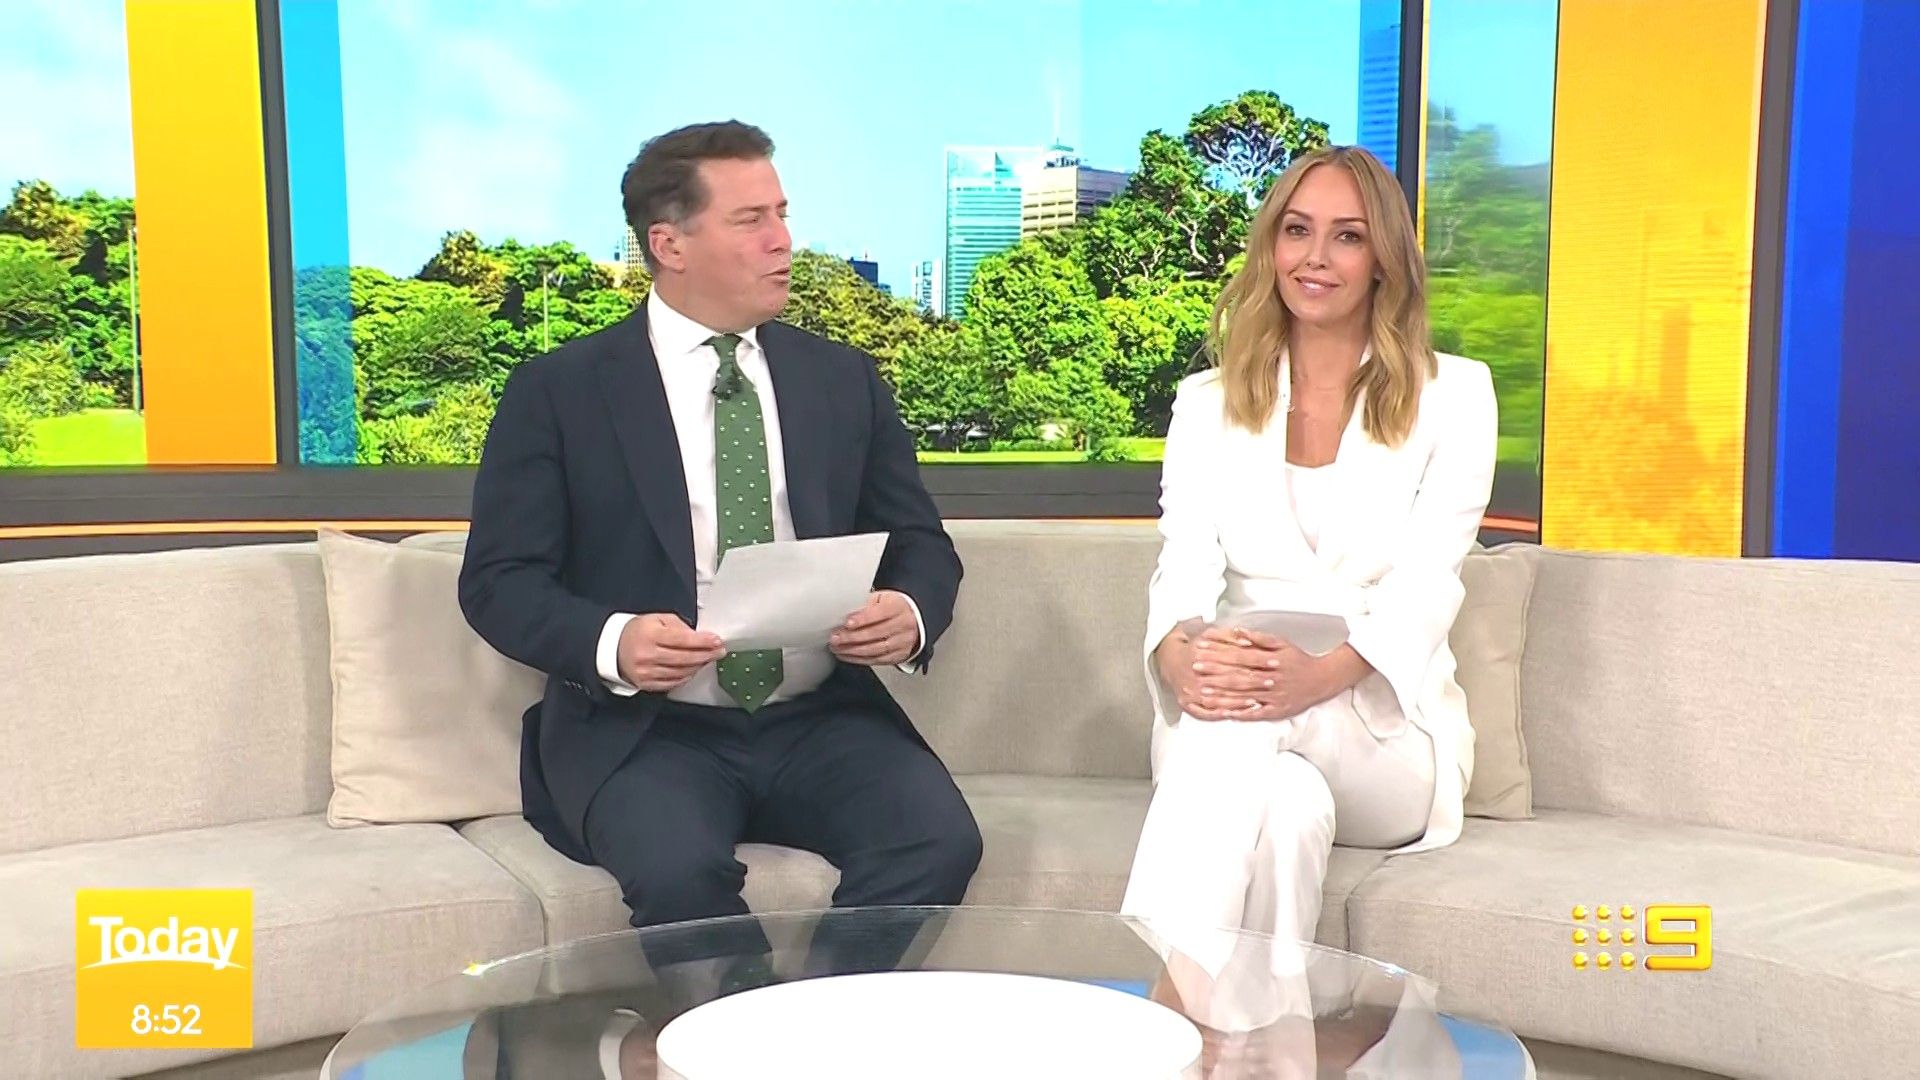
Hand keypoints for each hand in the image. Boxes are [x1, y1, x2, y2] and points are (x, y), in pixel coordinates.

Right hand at [616, 613, 725, 691]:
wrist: (612, 648)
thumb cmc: (638, 631)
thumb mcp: (656, 619)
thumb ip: (678, 625)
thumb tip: (698, 636)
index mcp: (650, 634)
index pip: (682, 639)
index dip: (703, 641)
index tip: (717, 640)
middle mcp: (648, 655)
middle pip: (685, 658)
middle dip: (706, 654)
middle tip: (719, 651)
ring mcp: (647, 672)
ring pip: (681, 672)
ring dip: (698, 666)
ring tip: (708, 659)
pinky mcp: (646, 684)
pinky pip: (673, 683)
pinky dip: (686, 676)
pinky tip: (693, 669)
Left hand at [830, 590, 919, 666]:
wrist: (910, 620)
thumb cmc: (891, 608)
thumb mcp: (880, 598)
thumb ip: (864, 604)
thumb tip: (843, 612)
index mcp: (898, 606)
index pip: (880, 613)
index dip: (863, 619)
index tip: (847, 623)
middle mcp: (904, 625)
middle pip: (877, 633)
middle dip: (852, 637)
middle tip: (835, 638)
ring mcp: (903, 642)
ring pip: (876, 649)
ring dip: (853, 650)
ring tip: (837, 648)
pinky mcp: (898, 656)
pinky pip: (877, 660)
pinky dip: (859, 659)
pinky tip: (846, 655)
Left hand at [1187, 625, 1334, 721]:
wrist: (1322, 679)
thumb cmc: (1298, 660)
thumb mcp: (1282, 643)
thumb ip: (1259, 638)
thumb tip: (1237, 631)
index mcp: (1272, 659)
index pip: (1241, 656)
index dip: (1220, 653)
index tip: (1203, 651)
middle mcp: (1272, 678)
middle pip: (1240, 676)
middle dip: (1216, 673)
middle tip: (1196, 670)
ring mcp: (1274, 696)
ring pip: (1245, 696)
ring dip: (1223, 695)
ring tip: (1204, 693)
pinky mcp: (1277, 711)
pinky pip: (1257, 713)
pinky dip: (1241, 713)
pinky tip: (1225, 713)